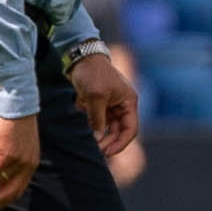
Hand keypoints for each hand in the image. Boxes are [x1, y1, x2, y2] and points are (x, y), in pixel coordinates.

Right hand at [0, 112, 39, 210]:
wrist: (16, 100)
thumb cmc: (12, 120)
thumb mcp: (13, 144)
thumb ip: (7, 161)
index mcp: (30, 165)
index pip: (16, 191)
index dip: (0, 202)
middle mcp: (27, 166)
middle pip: (8, 195)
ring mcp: (18, 161)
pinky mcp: (6, 154)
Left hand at [67, 45, 144, 186]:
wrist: (80, 58)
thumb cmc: (92, 73)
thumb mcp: (95, 97)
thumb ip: (97, 119)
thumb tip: (97, 138)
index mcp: (129, 101)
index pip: (130, 129)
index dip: (121, 143)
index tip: (108, 152)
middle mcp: (123, 105)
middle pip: (119, 131)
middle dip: (109, 142)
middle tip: (97, 151)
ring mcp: (112, 105)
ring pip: (109, 128)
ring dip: (102, 137)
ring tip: (92, 145)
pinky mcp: (101, 104)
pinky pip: (100, 122)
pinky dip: (95, 129)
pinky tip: (87, 134)